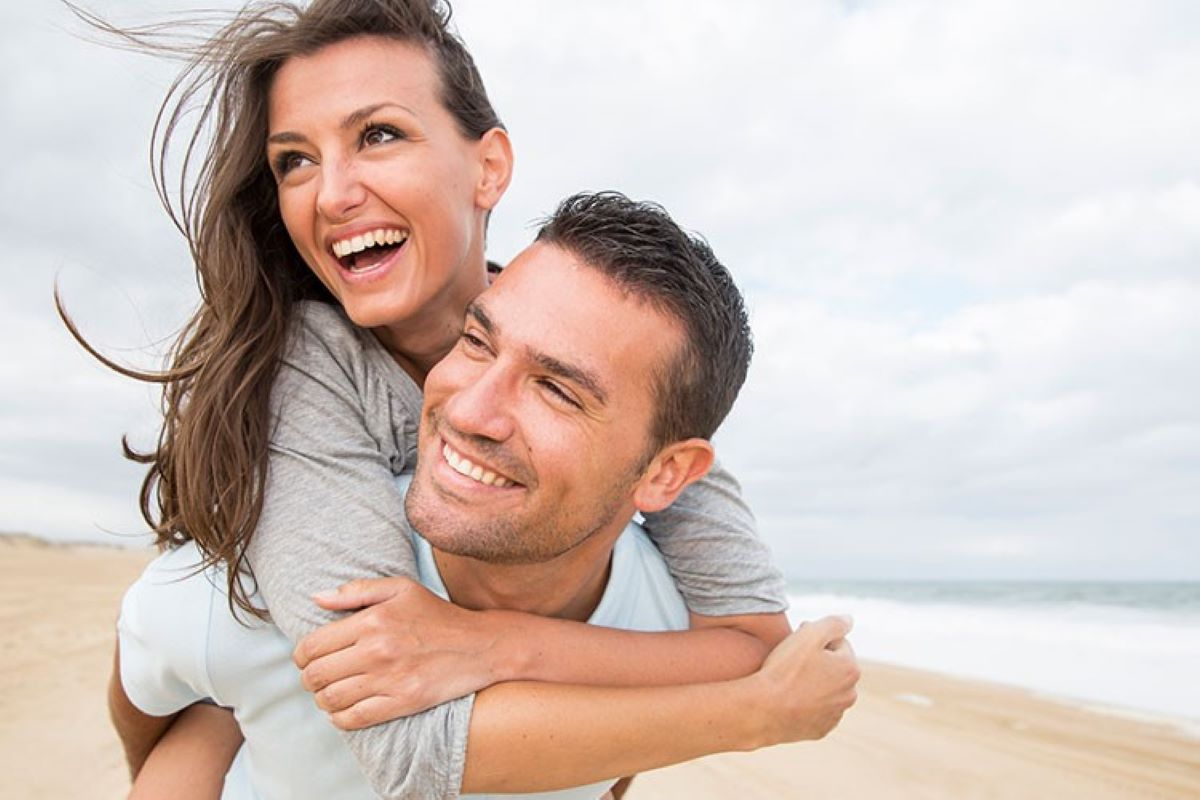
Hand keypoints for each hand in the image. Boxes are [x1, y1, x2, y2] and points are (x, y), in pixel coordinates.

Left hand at [293, 577, 508, 728]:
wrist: (479, 645)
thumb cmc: (438, 615)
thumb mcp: (401, 589)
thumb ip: (357, 590)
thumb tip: (317, 599)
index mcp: (371, 620)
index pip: (312, 646)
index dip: (301, 655)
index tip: (307, 658)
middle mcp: (376, 650)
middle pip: (316, 675)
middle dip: (309, 678)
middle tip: (317, 677)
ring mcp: (389, 679)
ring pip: (331, 699)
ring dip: (323, 699)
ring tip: (330, 693)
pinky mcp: (402, 702)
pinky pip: (354, 719)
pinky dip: (340, 719)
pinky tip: (344, 711)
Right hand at [746, 615, 859, 745]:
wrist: (763, 710)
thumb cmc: (784, 670)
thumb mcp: (809, 635)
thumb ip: (834, 623)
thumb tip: (849, 619)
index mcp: (850, 669)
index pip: (838, 643)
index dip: (815, 639)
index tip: (797, 643)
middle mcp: (849, 694)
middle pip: (834, 667)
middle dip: (818, 661)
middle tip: (791, 660)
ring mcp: (835, 714)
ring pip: (826, 689)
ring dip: (814, 682)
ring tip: (789, 680)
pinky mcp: (820, 729)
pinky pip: (817, 710)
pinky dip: (808, 703)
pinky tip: (790, 698)